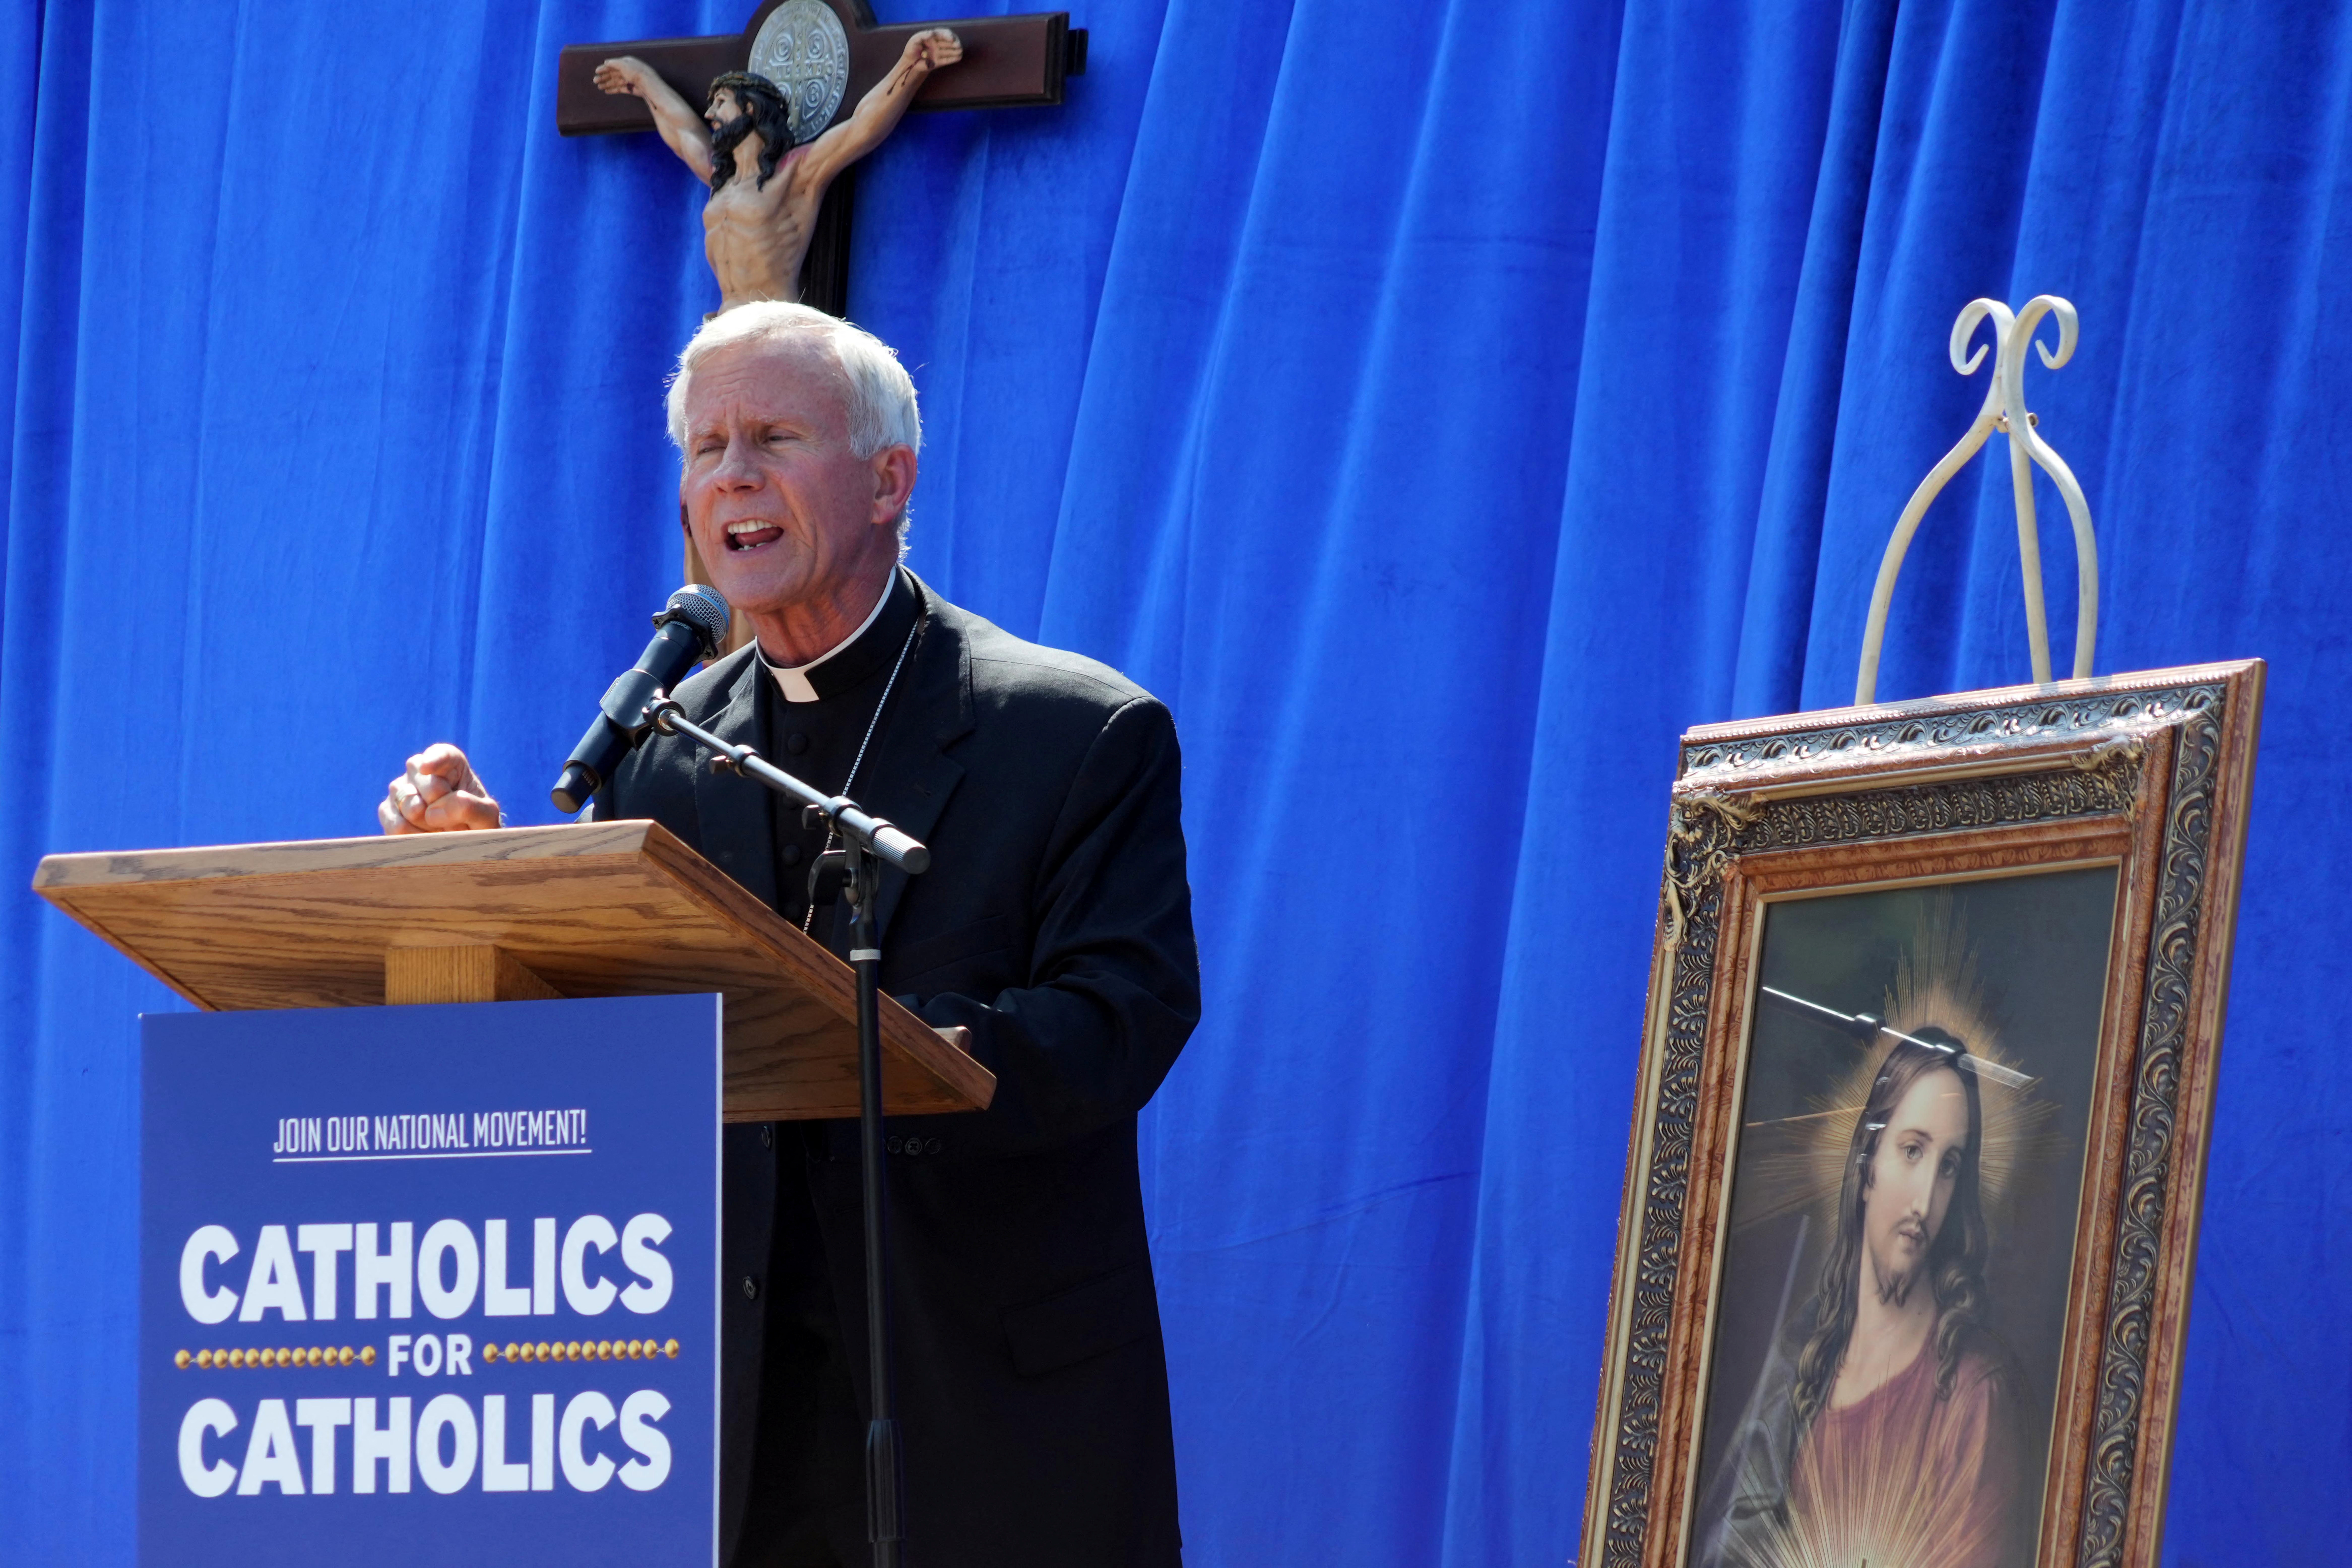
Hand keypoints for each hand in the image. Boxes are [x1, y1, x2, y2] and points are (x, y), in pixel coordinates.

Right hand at [380, 744, 502, 834]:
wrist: (462, 841)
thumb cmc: (476, 822)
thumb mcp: (486, 815)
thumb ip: (470, 807)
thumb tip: (433, 811)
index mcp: (450, 764)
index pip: (442, 755)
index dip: (434, 760)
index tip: (427, 768)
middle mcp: (420, 770)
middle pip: (430, 787)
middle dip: (445, 809)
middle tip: (455, 821)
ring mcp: (401, 789)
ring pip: (410, 806)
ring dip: (430, 825)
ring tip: (440, 828)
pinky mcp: (387, 810)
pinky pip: (396, 825)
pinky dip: (415, 837)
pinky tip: (425, 837)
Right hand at [594, 56, 649, 97]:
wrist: (647, 83)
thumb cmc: (635, 71)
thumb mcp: (623, 64)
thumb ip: (613, 63)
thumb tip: (606, 62)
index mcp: (626, 63)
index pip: (613, 65)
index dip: (604, 68)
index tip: (596, 71)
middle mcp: (627, 71)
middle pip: (613, 74)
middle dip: (604, 77)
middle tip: (595, 81)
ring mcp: (629, 80)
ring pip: (615, 82)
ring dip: (607, 84)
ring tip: (599, 87)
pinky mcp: (631, 89)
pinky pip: (620, 89)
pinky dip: (613, 90)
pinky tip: (607, 91)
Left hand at [906, 29, 961, 72]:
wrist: (909, 62)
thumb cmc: (911, 49)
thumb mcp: (914, 40)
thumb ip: (922, 35)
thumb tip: (932, 33)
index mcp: (932, 36)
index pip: (942, 33)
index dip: (947, 35)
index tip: (950, 38)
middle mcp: (937, 44)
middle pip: (948, 42)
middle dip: (954, 43)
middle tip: (957, 45)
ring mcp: (938, 53)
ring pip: (949, 51)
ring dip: (955, 50)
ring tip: (960, 51)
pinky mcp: (938, 62)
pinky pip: (947, 60)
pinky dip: (952, 59)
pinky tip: (958, 57)